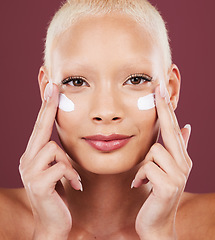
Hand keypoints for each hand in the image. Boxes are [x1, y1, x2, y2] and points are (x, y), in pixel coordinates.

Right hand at [19, 82, 82, 238]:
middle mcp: (26, 160)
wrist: (54, 223)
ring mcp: (30, 172)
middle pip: (40, 128)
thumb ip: (57, 155)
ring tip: (71, 180)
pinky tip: (73, 186)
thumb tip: (61, 142)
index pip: (39, 128)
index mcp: (32, 156)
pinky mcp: (38, 184)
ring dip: (68, 164)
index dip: (45, 108)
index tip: (51, 89)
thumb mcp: (57, 169)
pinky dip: (71, 176)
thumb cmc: (57, 192)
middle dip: (48, 107)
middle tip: (54, 86)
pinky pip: (61, 167)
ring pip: (54, 149)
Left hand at [133, 85, 191, 239]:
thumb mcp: (166, 169)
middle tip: (158, 87)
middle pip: (170, 130)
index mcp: (181, 158)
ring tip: (144, 178)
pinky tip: (142, 185)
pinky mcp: (168, 185)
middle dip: (164, 108)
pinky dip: (140, 176)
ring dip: (144, 166)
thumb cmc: (157, 193)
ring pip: (154, 151)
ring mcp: (178, 175)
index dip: (167, 108)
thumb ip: (175, 149)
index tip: (161, 90)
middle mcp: (183, 163)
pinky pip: (147, 167)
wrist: (156, 223)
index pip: (173, 127)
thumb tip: (186, 127)